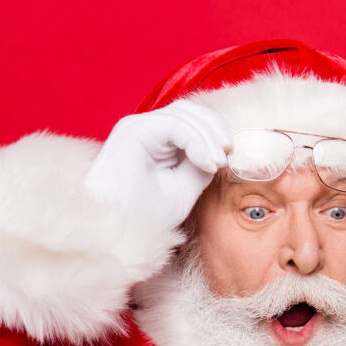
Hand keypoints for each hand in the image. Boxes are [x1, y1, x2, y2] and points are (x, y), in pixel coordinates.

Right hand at [84, 100, 229, 230]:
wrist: (119, 234)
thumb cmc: (145, 217)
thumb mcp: (184, 188)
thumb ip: (201, 166)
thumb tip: (219, 151)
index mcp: (153, 140)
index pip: (189, 120)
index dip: (213, 133)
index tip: (226, 160)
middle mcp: (143, 129)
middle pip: (188, 110)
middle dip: (214, 129)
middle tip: (226, 157)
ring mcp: (136, 127)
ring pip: (183, 114)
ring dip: (208, 137)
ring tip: (217, 163)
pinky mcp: (133, 132)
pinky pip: (174, 124)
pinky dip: (196, 141)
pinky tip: (207, 163)